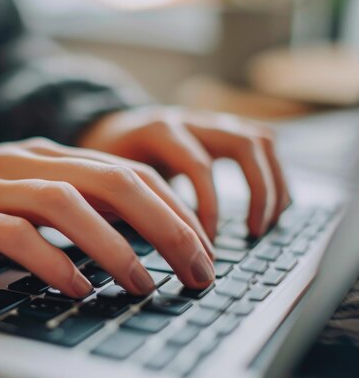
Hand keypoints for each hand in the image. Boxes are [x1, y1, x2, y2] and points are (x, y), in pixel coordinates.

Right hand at [0, 138, 215, 297]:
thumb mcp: (32, 187)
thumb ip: (79, 203)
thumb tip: (137, 236)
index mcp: (56, 156)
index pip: (132, 174)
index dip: (175, 211)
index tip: (203, 251)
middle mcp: (33, 163)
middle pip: (114, 182)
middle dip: (166, 226)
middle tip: (197, 269)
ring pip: (68, 204)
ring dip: (114, 246)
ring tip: (143, 284)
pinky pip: (15, 235)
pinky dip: (50, 260)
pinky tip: (74, 287)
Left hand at [79, 106, 290, 238]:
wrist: (106, 132)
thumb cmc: (105, 162)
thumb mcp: (108, 181)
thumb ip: (130, 206)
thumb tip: (153, 257)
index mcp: (158, 130)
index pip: (198, 164)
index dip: (208, 207)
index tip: (205, 243)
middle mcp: (189, 120)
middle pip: (243, 144)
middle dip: (257, 191)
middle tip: (255, 233)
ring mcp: (208, 122)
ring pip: (259, 140)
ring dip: (272, 183)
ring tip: (268, 224)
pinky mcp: (220, 131)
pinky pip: (260, 144)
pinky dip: (272, 175)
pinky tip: (272, 207)